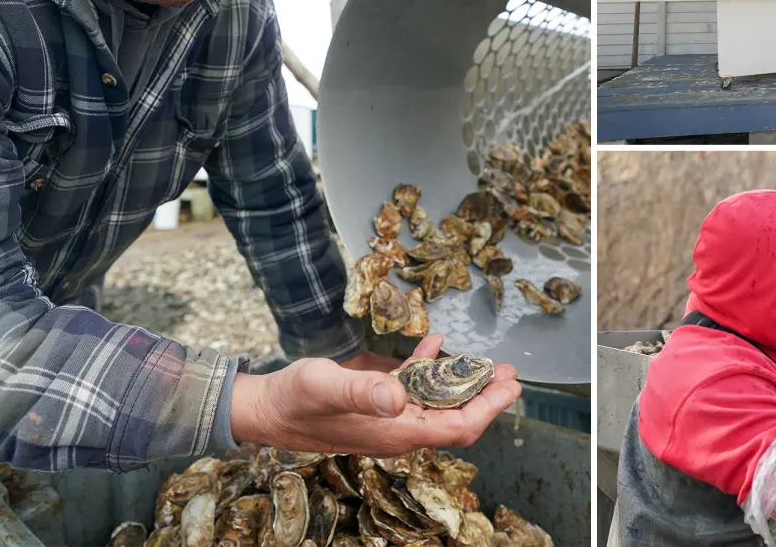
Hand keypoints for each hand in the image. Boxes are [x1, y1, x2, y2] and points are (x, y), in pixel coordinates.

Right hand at [229, 334, 520, 454]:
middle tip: (511, 373)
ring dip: (463, 383)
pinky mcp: (376, 404)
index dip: (489, 408)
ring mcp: (388, 417)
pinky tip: (435, 344)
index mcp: (395, 432)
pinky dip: (428, 367)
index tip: (511, 386)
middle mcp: (398, 429)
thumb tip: (400, 397)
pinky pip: (412, 387)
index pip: (457, 426)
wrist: (264, 408)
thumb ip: (363, 391)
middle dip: (486, 397)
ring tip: (487, 362)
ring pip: (437, 403)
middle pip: (456, 417)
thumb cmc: (294, 400)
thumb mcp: (327, 386)